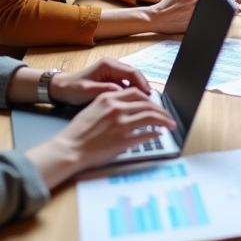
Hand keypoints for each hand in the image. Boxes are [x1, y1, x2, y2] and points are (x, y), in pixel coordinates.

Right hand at [32, 88, 176, 181]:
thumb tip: (128, 107)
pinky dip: (155, 133)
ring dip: (164, 121)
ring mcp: (121, 124)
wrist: (70, 148)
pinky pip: (145, 134)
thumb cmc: (79, 131)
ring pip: (150, 117)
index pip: (136, 92)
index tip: (155, 103)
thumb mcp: (94, 109)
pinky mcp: (123, 140)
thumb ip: (111, 105)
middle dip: (162, 110)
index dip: (149, 98)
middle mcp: (116, 108)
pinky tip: (159, 134)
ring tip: (170, 124)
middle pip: (147, 104)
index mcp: (108, 98)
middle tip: (168, 116)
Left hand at [49, 57, 151, 104]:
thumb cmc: (72, 89)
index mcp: (108, 65)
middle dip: (144, 88)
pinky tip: (135, 104)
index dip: (142, 84)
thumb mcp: (87, 91)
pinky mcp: (112, 80)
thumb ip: (105, 90)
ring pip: (133, 80)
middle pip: (135, 75)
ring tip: (145, 104)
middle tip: (151, 102)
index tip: (148, 96)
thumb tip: (122, 92)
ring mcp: (113, 73)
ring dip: (139, 91)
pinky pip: (127, 85)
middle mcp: (112, 66)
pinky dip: (132, 94)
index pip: (132, 72)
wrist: (62, 89)